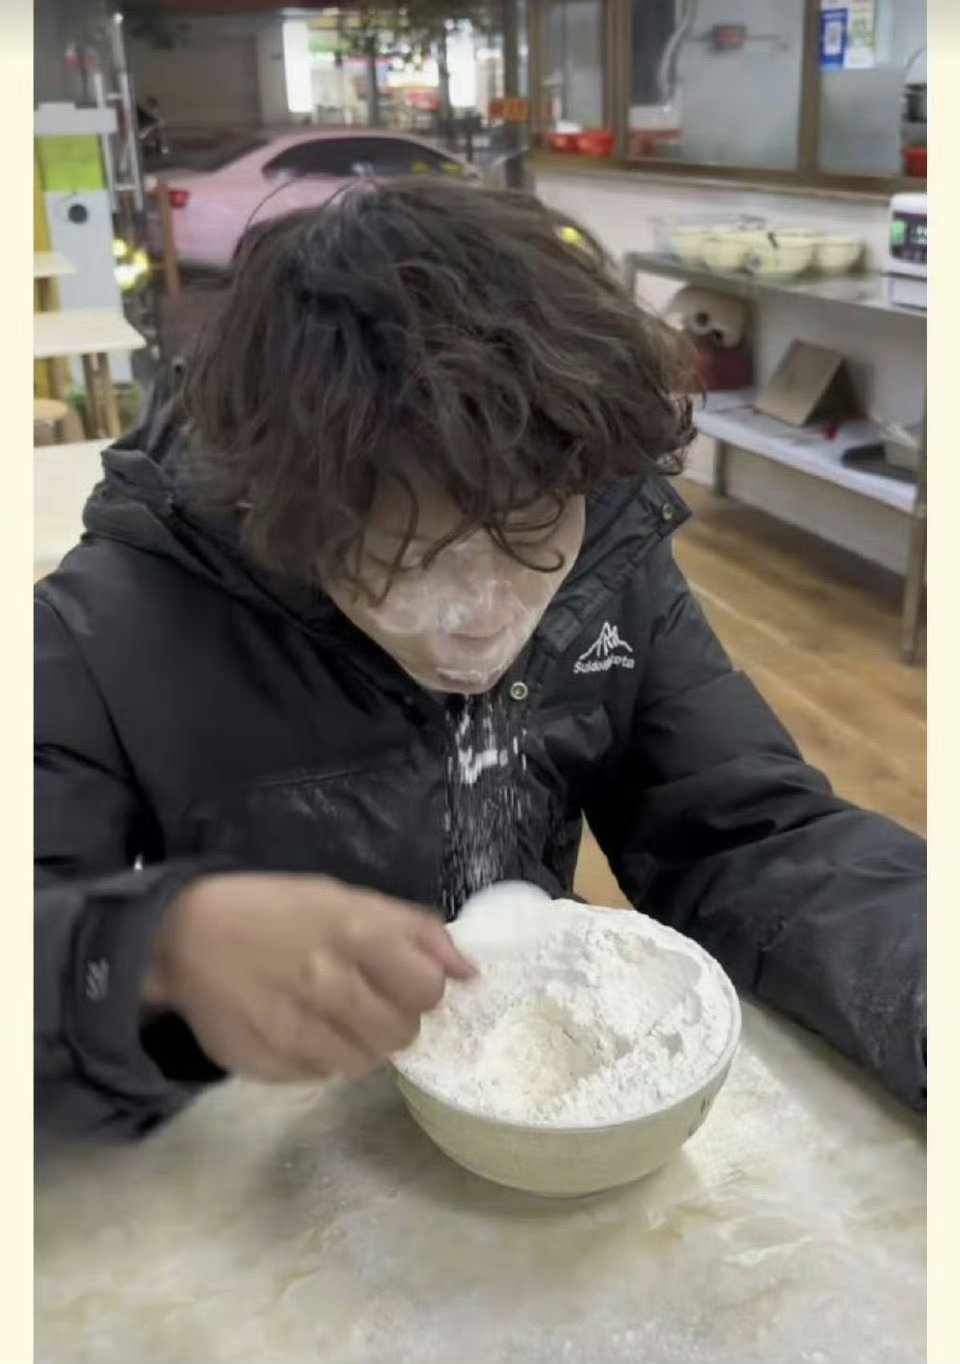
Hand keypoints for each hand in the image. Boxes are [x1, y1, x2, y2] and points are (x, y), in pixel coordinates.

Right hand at [142, 873, 474, 1082]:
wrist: (186, 937)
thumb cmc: (276, 911)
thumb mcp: (345, 898)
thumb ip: (413, 931)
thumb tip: (471, 971)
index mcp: (354, 933)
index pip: (427, 988)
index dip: (424, 990)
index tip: (406, 983)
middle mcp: (328, 984)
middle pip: (401, 1033)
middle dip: (394, 1019)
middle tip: (368, 1001)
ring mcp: (296, 1030)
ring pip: (365, 1062)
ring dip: (359, 1042)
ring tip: (333, 1015)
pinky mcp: (269, 1065)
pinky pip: (321, 1075)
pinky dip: (320, 1057)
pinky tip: (300, 1027)